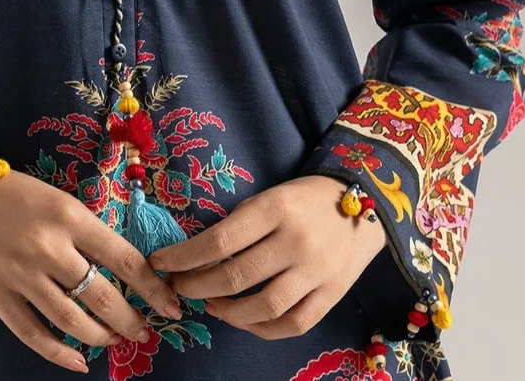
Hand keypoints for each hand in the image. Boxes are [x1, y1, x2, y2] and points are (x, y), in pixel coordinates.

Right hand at [0, 168, 184, 372]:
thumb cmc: (10, 192)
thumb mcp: (56, 199)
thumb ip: (84, 231)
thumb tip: (122, 268)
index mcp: (69, 216)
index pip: (125, 259)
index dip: (154, 288)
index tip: (172, 303)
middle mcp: (49, 248)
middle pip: (104, 298)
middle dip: (133, 321)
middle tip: (146, 331)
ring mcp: (21, 276)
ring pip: (73, 322)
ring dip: (102, 337)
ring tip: (116, 340)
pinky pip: (34, 335)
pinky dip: (60, 354)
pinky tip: (78, 361)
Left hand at [146, 175, 387, 339]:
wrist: (364, 203)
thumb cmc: (305, 198)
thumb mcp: (270, 196)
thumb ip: (240, 224)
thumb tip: (197, 255)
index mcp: (274, 208)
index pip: (219, 240)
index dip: (184, 257)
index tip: (161, 263)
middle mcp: (295, 241)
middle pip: (236, 276)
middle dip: (197, 287)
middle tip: (178, 288)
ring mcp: (316, 271)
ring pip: (263, 307)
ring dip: (227, 312)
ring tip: (210, 305)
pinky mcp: (332, 295)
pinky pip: (292, 323)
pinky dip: (261, 328)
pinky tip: (242, 319)